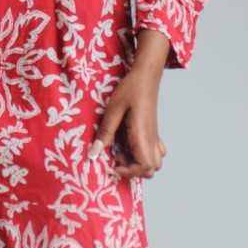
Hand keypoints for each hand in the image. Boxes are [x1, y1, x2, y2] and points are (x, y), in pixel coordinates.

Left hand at [88, 65, 167, 179]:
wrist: (146, 75)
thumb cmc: (130, 90)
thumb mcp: (113, 110)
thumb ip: (105, 133)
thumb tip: (92, 155)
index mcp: (143, 136)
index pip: (145, 167)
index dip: (128, 172)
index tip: (112, 165)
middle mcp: (152, 140)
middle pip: (150, 170)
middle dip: (132, 170)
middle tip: (115, 156)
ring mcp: (154, 137)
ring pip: (154, 162)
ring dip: (137, 163)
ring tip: (121, 149)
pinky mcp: (153, 132)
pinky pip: (154, 152)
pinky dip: (143, 155)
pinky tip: (129, 144)